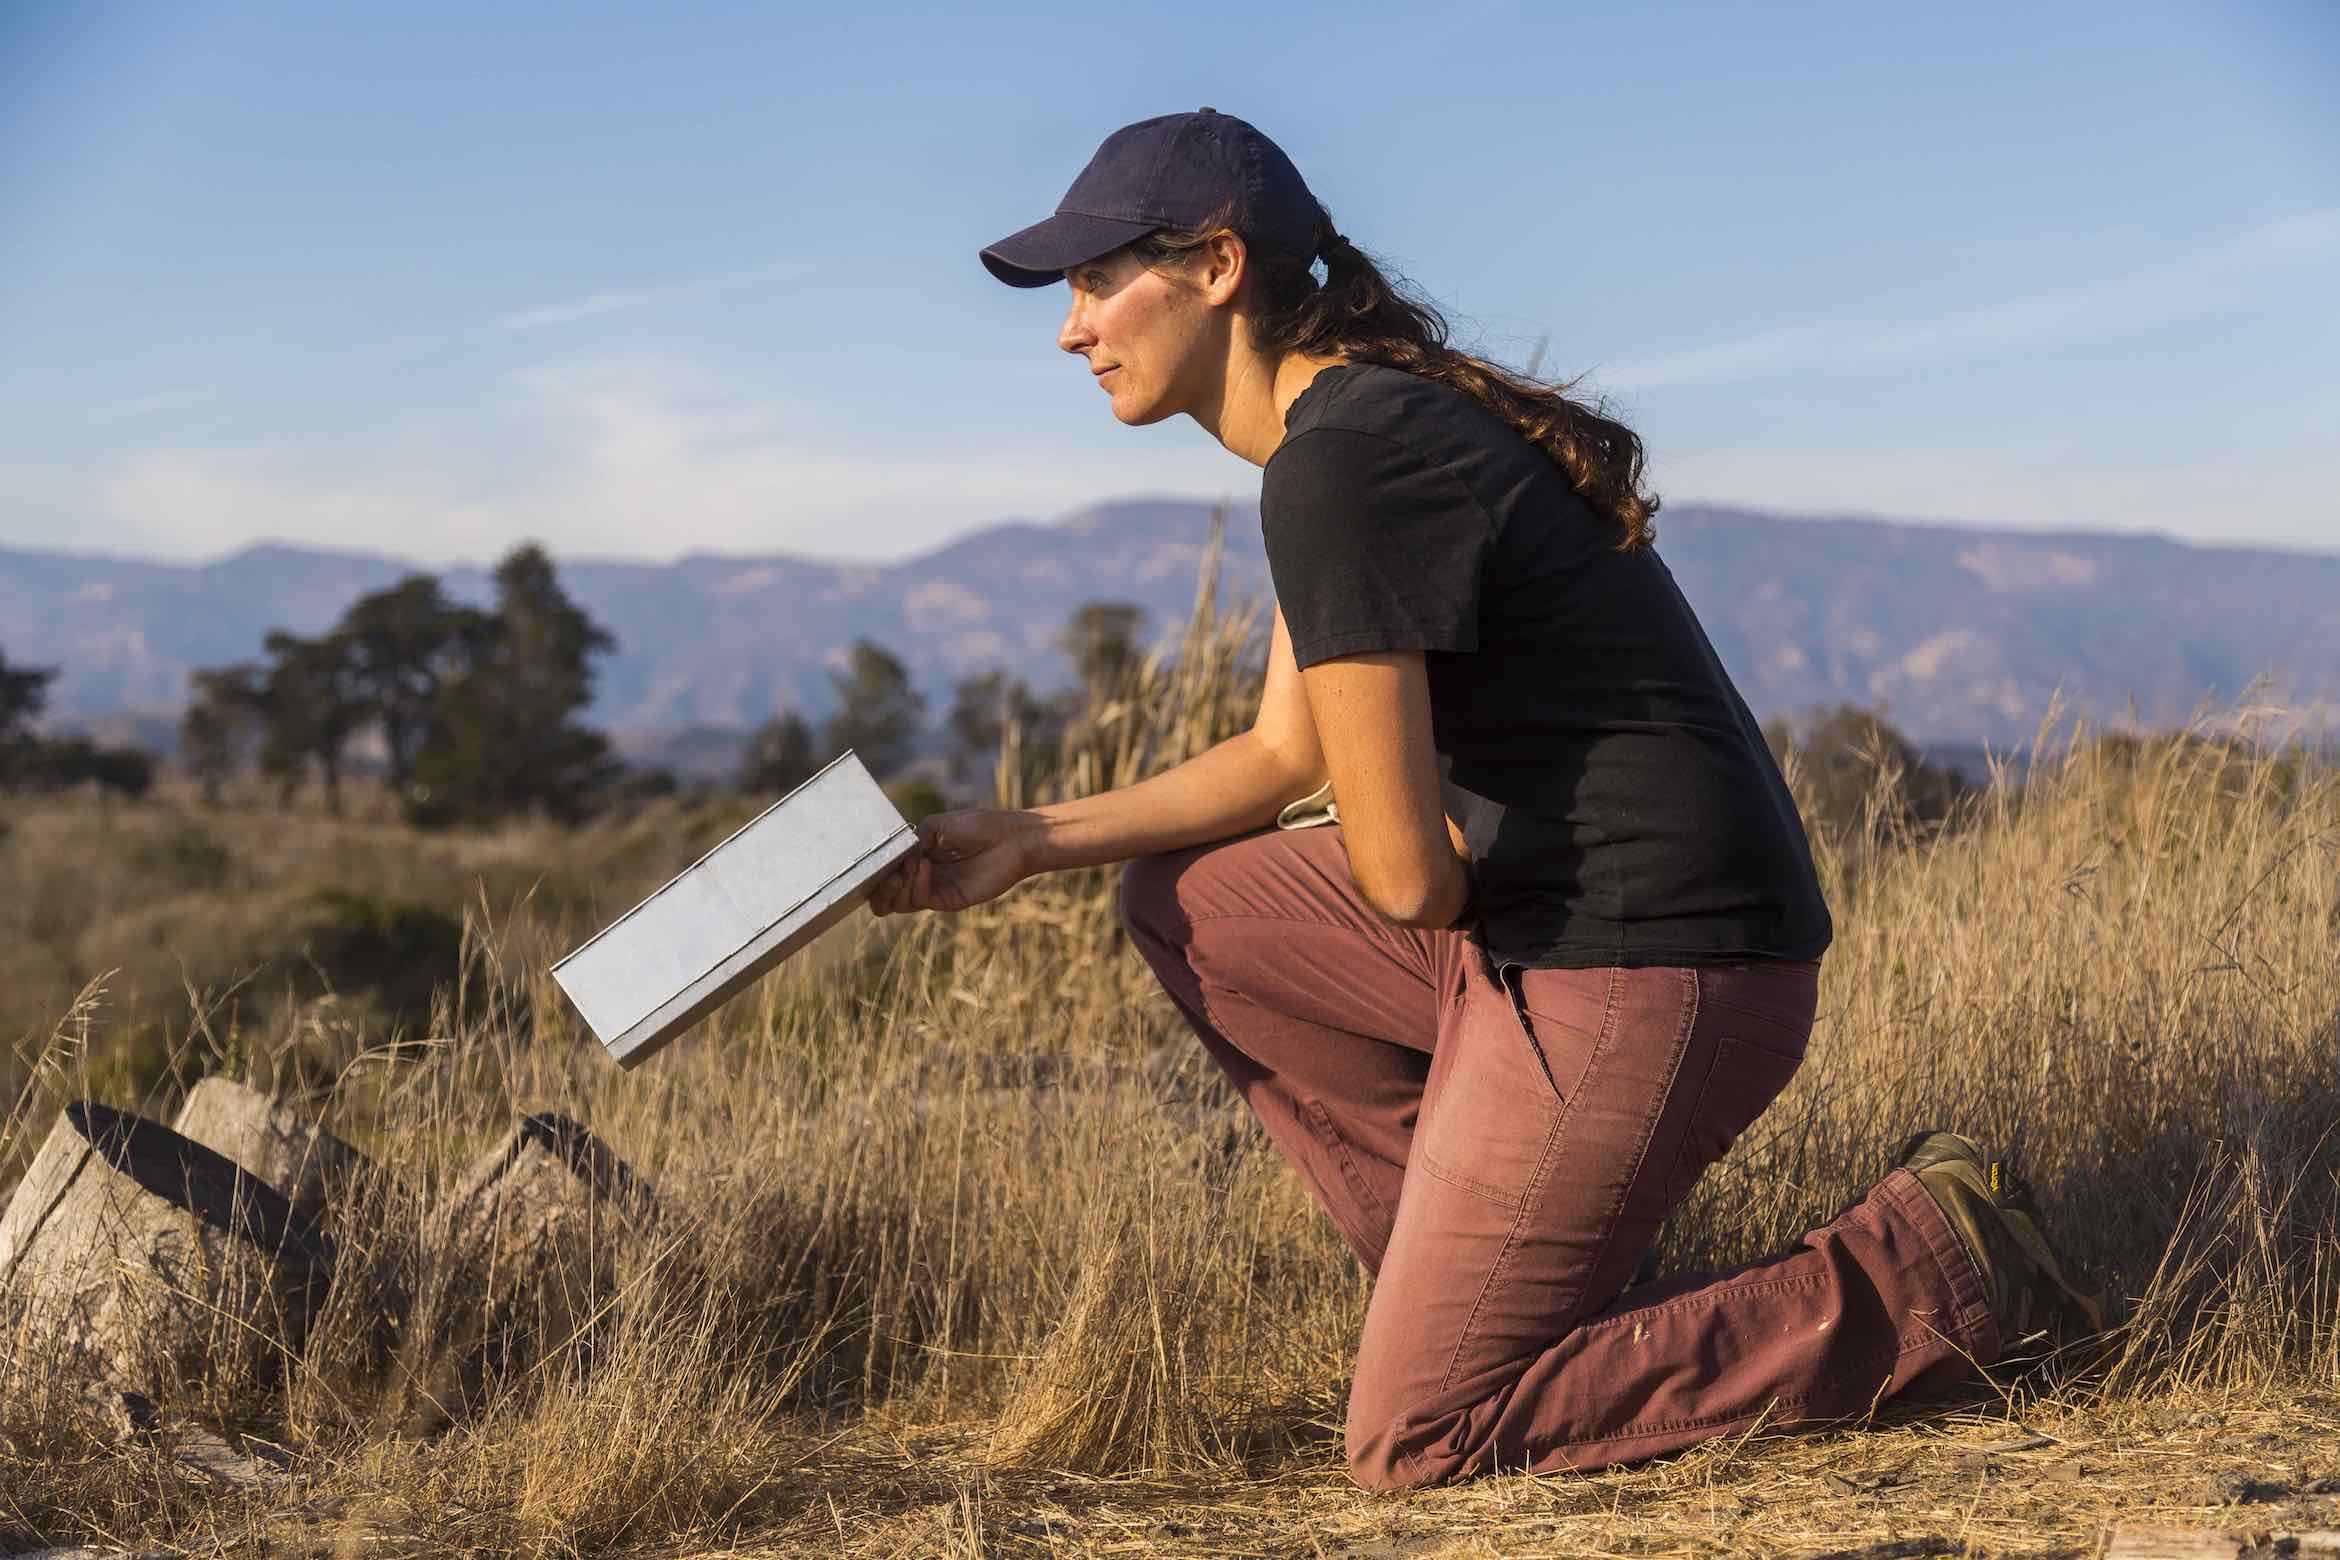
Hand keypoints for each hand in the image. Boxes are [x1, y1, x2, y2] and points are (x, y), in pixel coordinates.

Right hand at [866, 808, 1038, 916]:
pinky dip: (917, 885)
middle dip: (879, 889)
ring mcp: (936, 890)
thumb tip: (898, 858)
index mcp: (919, 859)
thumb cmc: (978, 826)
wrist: (1010, 838)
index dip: (876, 873)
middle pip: (887, 897)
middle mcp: (924, 878)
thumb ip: (913, 842)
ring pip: (900, 904)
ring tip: (911, 865)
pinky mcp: (950, 900)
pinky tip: (925, 867)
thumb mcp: (936, 826)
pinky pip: (922, 900)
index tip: (876, 861)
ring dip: (898, 886)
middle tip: (887, 874)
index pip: (887, 875)